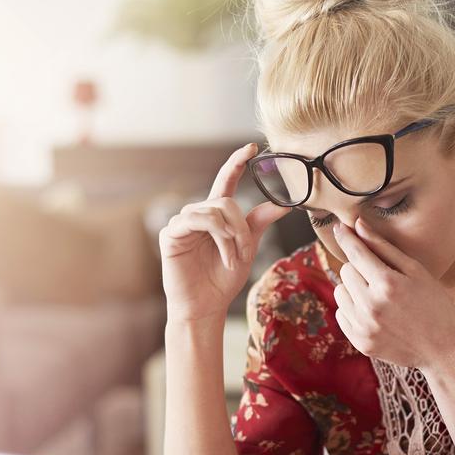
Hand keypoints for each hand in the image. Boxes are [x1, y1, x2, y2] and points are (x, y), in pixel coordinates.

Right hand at [159, 144, 291, 323]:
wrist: (205, 306)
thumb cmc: (222, 280)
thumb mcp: (247, 248)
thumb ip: (258, 224)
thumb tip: (283, 204)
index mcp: (216, 215)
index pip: (226, 181)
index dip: (236, 163)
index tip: (251, 147)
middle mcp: (198, 214)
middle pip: (226, 201)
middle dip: (242, 226)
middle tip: (246, 250)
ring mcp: (182, 223)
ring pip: (215, 210)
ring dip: (231, 235)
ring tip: (233, 257)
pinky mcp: (171, 234)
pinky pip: (198, 220)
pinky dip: (218, 236)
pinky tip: (223, 255)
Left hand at [331, 218, 454, 368]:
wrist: (444, 349)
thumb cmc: (434, 304)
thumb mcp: (416, 271)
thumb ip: (384, 248)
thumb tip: (358, 225)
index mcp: (388, 284)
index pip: (356, 253)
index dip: (346, 238)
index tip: (339, 227)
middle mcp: (371, 306)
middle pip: (345, 271)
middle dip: (359, 268)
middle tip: (381, 277)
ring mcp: (363, 326)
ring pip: (340, 292)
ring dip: (353, 289)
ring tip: (378, 296)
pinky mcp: (359, 341)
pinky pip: (341, 314)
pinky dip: (353, 309)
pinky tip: (375, 313)